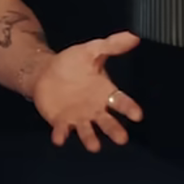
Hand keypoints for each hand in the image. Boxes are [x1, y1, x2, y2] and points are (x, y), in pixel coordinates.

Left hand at [32, 31, 141, 150]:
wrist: (45, 71)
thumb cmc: (72, 64)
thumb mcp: (91, 51)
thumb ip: (111, 45)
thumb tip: (134, 36)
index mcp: (105, 93)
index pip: (121, 102)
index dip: (129, 109)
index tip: (137, 115)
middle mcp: (95, 109)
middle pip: (108, 123)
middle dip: (114, 131)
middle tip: (122, 139)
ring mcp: (79, 117)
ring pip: (88, 131)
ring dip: (90, 139)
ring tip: (94, 147)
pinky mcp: (61, 122)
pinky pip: (63, 131)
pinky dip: (62, 135)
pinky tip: (60, 139)